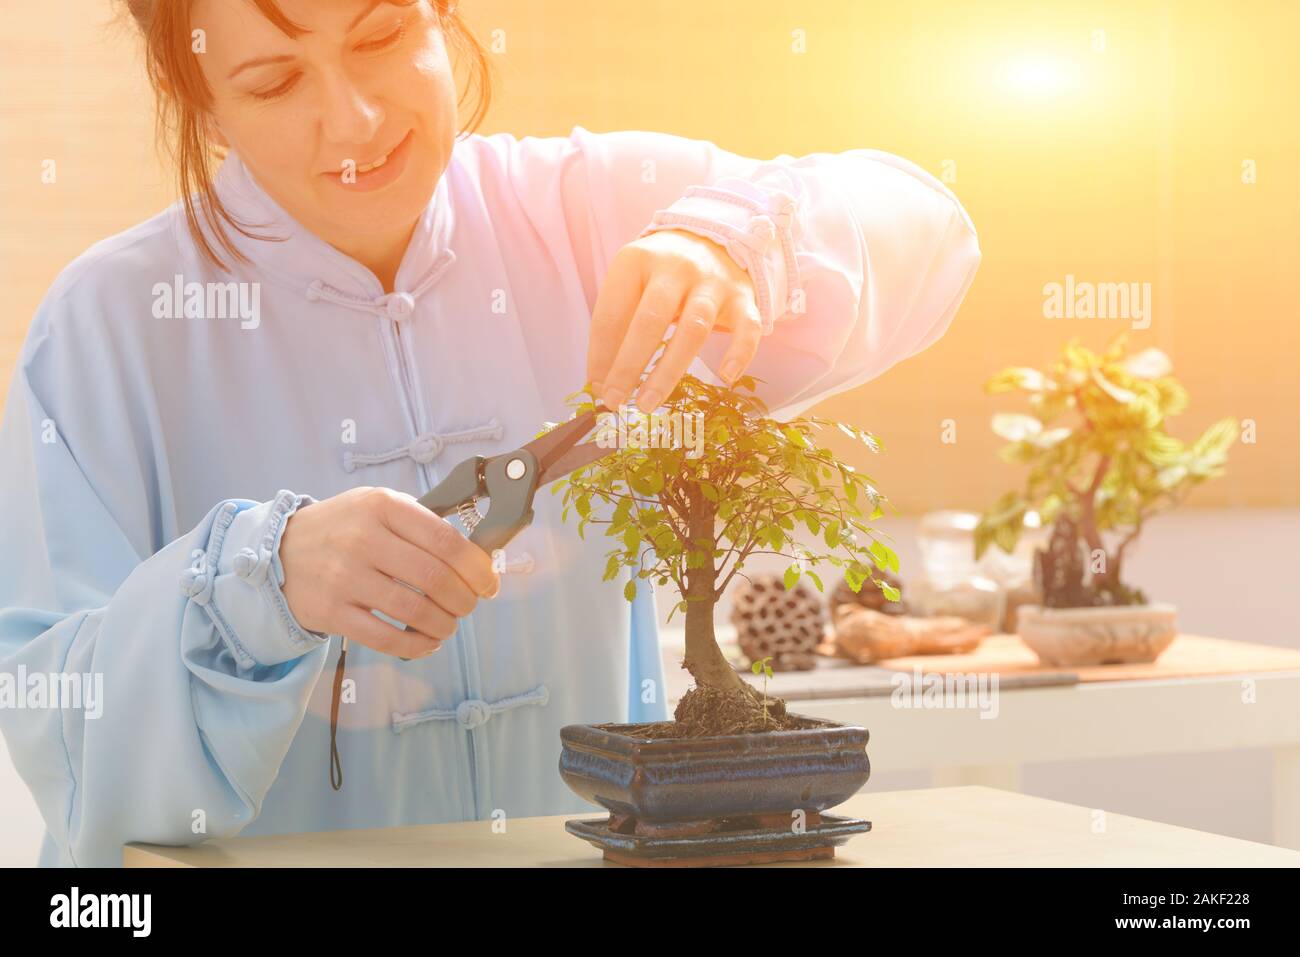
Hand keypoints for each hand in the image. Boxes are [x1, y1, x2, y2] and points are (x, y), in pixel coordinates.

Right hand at [279, 487, 499, 657]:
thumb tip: (475, 556)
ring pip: (413, 610)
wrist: (278, 550)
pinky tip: (427, 642)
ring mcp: (344, 577)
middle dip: (464, 598)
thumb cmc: (343, 528)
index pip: (444, 539)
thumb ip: (422, 522)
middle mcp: (362, 538)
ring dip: (444, 624)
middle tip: (469, 605)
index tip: (488, 582)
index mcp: (382, 506)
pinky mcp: (330, 611)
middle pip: (434, 577)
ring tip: (448, 624)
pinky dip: (416, 646)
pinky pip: (384, 638)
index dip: (476, 567)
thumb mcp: (378, 506)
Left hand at [587, 228, 762, 412]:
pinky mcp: (743, 298)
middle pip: (650, 321)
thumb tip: (600, 381)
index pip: (611, 314)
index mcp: (637, 261)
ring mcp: (712, 282)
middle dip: (628, 366)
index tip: (595, 388)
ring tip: (648, 403)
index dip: (600, 355)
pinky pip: (747, 327)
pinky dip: (739, 353)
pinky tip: (727, 378)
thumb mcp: (632, 285)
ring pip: (693, 330)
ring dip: (668, 372)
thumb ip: (616, 326)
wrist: (712, 240)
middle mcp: (675, 268)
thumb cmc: (661, 274)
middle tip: (614, 401)